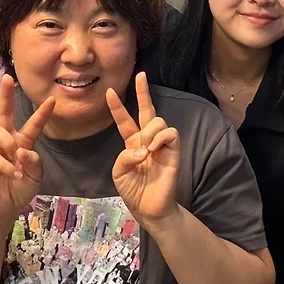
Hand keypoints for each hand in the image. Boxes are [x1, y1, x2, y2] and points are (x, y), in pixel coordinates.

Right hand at [0, 74, 56, 223]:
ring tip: (16, 158)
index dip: (42, 113)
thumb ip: (34, 163)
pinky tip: (14, 174)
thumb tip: (23, 151)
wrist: (3, 209)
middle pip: (2, 114)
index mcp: (21, 142)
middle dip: (5, 96)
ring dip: (8, 143)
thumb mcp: (35, 176)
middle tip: (7, 79)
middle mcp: (4, 142)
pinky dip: (5, 165)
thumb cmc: (19, 189)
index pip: (32, 124)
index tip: (53, 99)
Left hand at [107, 73, 180, 227]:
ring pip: (158, 121)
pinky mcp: (174, 151)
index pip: (125, 120)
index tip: (109, 92)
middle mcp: (147, 140)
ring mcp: (161, 145)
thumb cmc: (133, 190)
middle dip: (143, 92)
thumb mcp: (119, 172)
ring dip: (149, 131)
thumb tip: (143, 149)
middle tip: (141, 75)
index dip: (117, 107)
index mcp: (132, 143)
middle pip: (147, 110)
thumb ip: (125, 157)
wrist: (149, 208)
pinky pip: (170, 133)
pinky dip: (161, 137)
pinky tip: (154, 148)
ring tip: (146, 148)